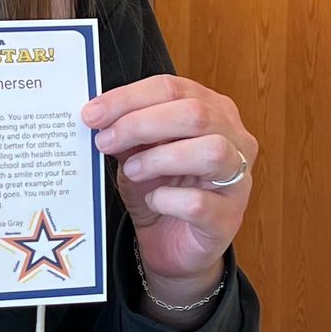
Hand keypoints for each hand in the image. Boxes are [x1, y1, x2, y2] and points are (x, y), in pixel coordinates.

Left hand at [81, 74, 255, 309]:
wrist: (171, 244)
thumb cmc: (161, 190)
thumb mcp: (137, 152)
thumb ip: (127, 131)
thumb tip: (98, 114)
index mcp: (213, 111)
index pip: (174, 88)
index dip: (129, 97)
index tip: (92, 113)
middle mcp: (234, 139)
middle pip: (195, 113)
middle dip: (141, 124)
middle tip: (105, 140)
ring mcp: (238, 179)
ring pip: (210, 151)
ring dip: (160, 158)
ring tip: (132, 171)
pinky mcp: (228, 218)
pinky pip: (199, 202)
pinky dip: (167, 199)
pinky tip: (154, 201)